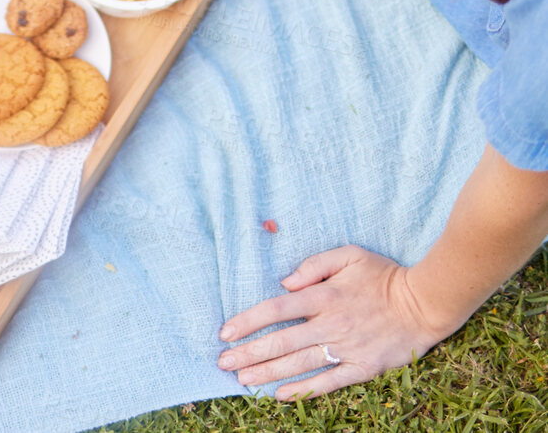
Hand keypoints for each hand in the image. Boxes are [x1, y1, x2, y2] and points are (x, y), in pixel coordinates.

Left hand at [217, 247, 451, 399]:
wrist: (427, 303)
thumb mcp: (349, 254)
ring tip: (242, 380)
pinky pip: (329, 382)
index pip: (276, 309)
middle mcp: (331, 323)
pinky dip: (304, 390)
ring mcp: (347, 347)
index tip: (225, 332)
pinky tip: (281, 395)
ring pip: (299, 364)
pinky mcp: (364, 368)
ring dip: (267, 373)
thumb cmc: (384, 275)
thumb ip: (314, 264)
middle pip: (281, 341)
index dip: (247, 321)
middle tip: (222, 362)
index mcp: (323, 295)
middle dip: (248, 353)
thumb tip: (284, 281)